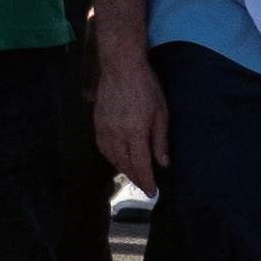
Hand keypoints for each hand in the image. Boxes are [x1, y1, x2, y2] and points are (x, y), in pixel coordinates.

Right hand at [93, 51, 167, 189]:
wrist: (120, 68)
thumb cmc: (146, 89)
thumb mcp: (161, 114)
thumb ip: (160, 141)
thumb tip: (163, 164)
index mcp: (134, 133)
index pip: (140, 165)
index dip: (146, 181)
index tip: (152, 192)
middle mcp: (116, 135)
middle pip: (124, 164)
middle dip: (135, 178)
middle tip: (145, 187)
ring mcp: (103, 129)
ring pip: (111, 158)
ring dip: (122, 169)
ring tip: (133, 176)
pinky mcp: (96, 123)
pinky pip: (102, 147)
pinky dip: (110, 157)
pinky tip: (117, 158)